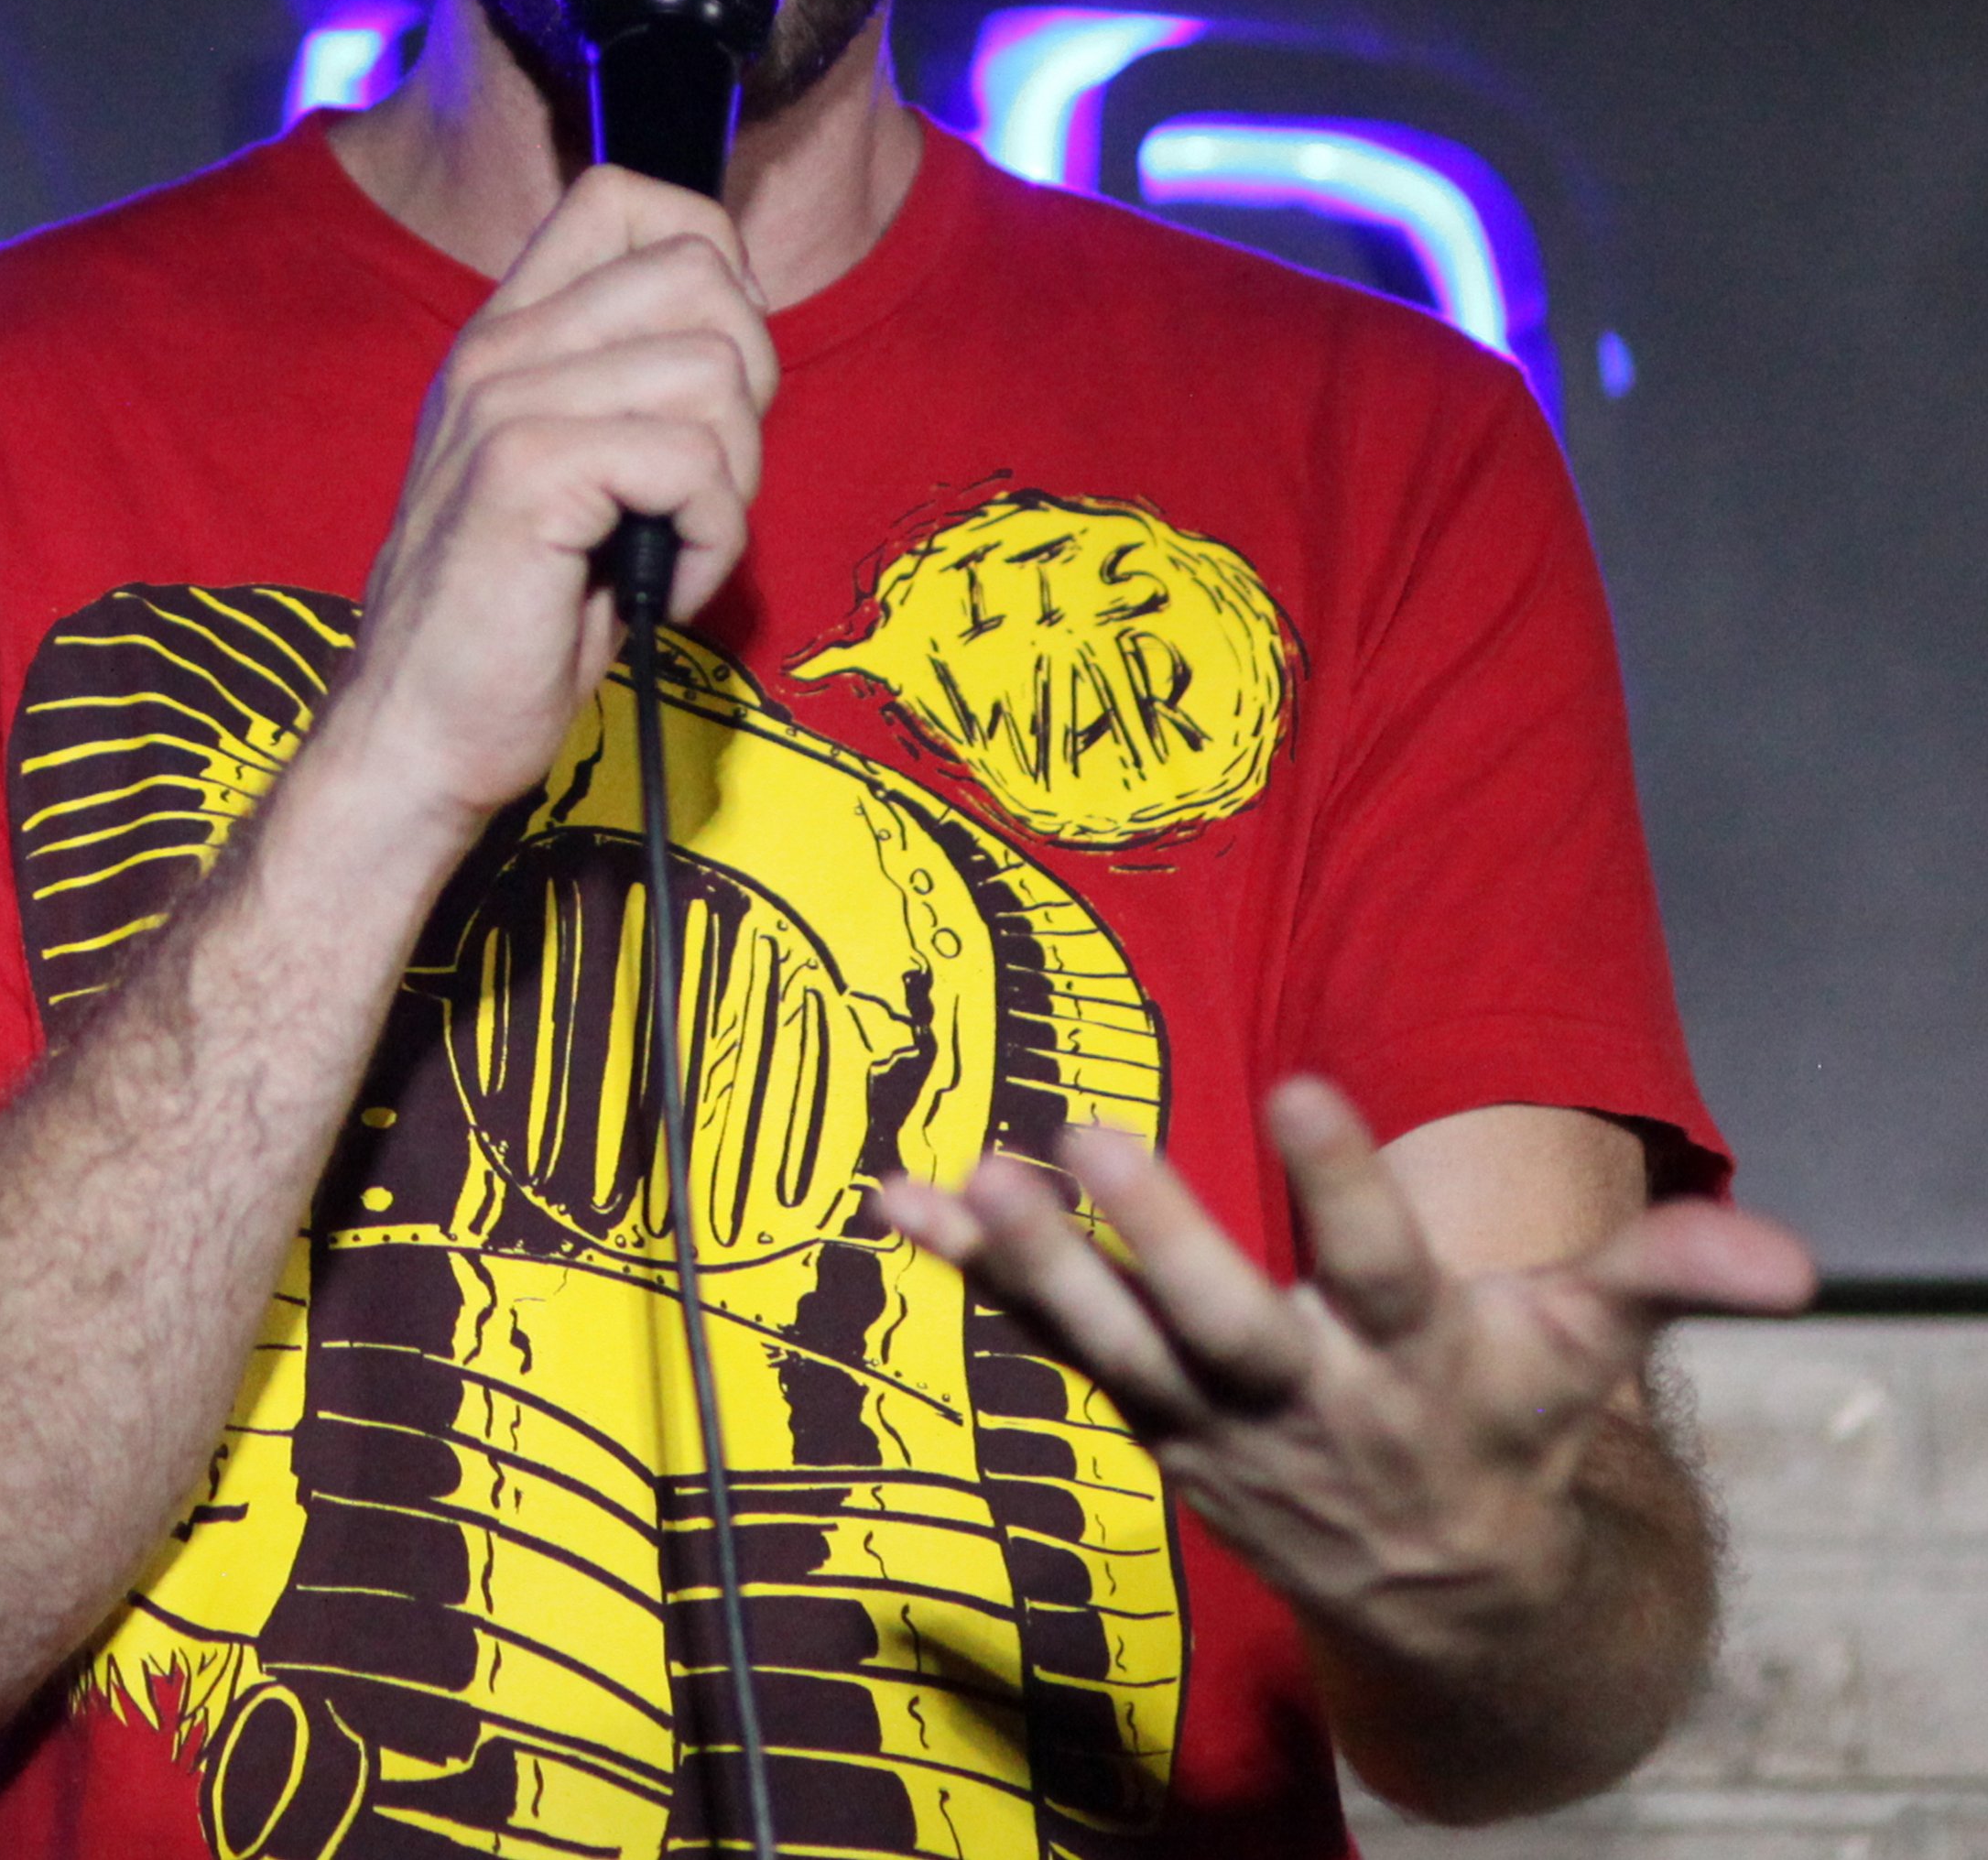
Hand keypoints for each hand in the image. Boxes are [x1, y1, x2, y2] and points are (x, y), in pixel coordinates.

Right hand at [327, 163, 777, 839]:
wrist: (419, 730)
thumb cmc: (514, 620)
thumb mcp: (571, 471)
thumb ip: (627, 383)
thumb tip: (741, 329)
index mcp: (509, 334)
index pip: (627, 197)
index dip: (713, 266)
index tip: (707, 377)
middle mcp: (501, 347)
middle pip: (702, 273)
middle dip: (747, 387)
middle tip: (699, 483)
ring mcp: (505, 402)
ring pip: (716, 373)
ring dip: (731, 481)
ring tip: (671, 543)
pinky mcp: (526, 472)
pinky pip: (694, 461)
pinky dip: (708, 539)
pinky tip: (658, 581)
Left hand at [879, 1076, 1814, 1669]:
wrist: (1445, 1599)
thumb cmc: (1506, 1424)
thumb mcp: (1587, 1353)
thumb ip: (1665, 1282)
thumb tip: (1790, 1258)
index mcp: (1416, 1361)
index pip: (1381, 1267)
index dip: (1343, 1184)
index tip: (1295, 1085)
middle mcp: (1304, 1397)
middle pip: (1224, 1321)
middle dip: (1158, 1239)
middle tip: (1085, 1140)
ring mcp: (1210, 1421)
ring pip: (1114, 1346)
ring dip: (1036, 1269)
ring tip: (963, 1182)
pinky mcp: (1147, 1419)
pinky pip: (1049, 1345)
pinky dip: (973, 1278)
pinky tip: (894, 1201)